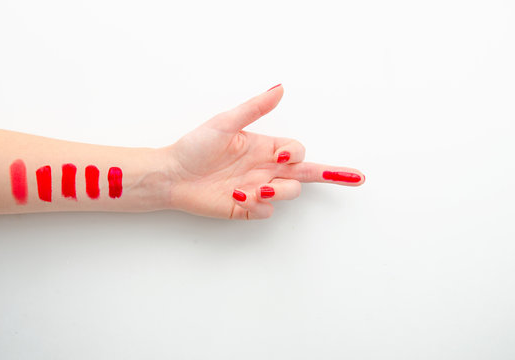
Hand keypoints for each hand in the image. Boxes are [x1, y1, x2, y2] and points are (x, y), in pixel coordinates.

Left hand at [166, 84, 364, 218]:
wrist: (172, 175)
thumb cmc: (195, 147)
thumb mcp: (225, 123)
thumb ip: (254, 108)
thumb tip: (280, 88)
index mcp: (264, 147)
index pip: (297, 151)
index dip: (296, 155)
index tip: (282, 157)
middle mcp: (266, 168)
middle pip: (306, 173)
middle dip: (334, 174)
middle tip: (356, 178)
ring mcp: (258, 188)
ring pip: (289, 193)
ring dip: (279, 192)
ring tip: (257, 189)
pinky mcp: (247, 207)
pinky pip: (267, 210)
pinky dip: (257, 204)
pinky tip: (237, 195)